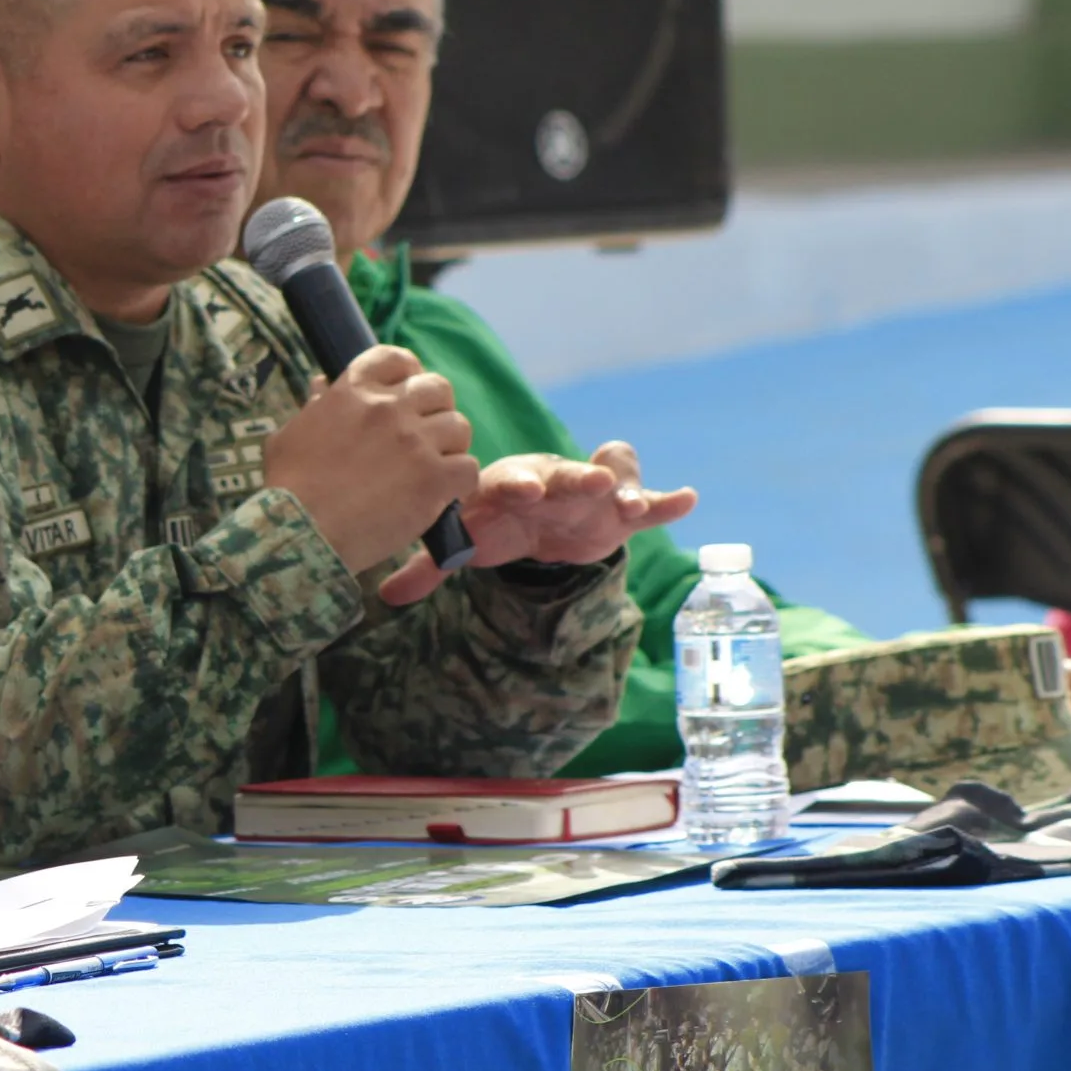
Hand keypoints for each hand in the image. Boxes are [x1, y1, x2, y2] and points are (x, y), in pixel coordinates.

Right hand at [262, 344, 477, 575]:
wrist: (304, 531)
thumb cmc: (289, 487)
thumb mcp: (290, 435)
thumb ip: (313, 407)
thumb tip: (320, 384)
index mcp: (353, 390)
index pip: (396, 359)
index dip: (409, 372)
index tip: (408, 390)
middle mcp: (389, 408)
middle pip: (437, 388)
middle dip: (436, 409)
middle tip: (426, 435)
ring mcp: (415, 441)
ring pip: (459, 427)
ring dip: (451, 446)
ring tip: (436, 467)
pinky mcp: (434, 477)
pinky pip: (468, 467)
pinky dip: (460, 482)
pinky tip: (445, 493)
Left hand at [378, 441, 694, 605]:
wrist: (532, 511)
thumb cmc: (495, 522)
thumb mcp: (467, 540)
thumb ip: (430, 565)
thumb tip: (384, 597)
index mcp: (508, 483)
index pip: (509, 478)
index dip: (515, 483)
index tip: (519, 490)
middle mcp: (551, 480)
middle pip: (564, 473)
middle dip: (576, 477)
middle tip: (591, 481)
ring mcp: (587, 492)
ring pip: (610, 478)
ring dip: (624, 485)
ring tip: (635, 502)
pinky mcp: (618, 510)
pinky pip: (646, 501)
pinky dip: (665, 501)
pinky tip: (687, 499)